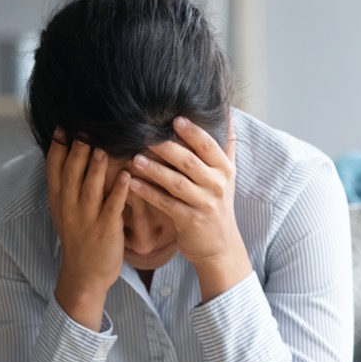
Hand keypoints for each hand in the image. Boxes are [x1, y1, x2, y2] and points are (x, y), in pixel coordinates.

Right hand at [47, 132, 129, 328]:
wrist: (84, 275)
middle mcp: (69, 207)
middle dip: (78, 149)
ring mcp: (87, 219)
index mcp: (58, 201)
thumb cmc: (79, 239)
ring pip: (91, 187)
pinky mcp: (106, 230)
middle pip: (71, 173)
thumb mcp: (64, 212)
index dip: (58, 147)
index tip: (63, 126)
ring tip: (104, 145)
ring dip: (97, 166)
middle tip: (85, 127)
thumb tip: (71, 155)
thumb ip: (66, 186)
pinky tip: (128, 175)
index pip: (53, 169)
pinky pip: (113, 206)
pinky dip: (120, 190)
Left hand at [127, 116, 251, 300]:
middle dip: (166, 147)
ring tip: (135, 158)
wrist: (221, 246)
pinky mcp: (190, 221)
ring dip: (154, 169)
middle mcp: (216, 185)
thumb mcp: (227, 177)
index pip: (208, 145)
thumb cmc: (218, 205)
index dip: (192, 131)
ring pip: (176, 182)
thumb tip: (227, 115)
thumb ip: (225, 147)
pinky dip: (148, 192)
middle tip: (145, 135)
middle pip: (189, 162)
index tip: (174, 119)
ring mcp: (204, 204)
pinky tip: (133, 183)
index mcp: (225, 170)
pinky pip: (165, 203)